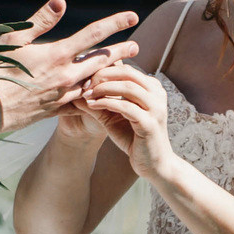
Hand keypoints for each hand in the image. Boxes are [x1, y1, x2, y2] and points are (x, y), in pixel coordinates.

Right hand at [0, 0, 139, 136]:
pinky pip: (83, 100)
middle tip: (136, 46)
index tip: (133, 16)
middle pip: (102, 60)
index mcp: (58, 55)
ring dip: (109, 73)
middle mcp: (66, 76)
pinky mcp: (58, 109)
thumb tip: (61, 1)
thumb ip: (40, 21)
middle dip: (121, 51)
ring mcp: (64, 94)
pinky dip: (93, 93)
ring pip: (95, 82)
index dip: (115, 23)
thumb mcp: (14, 39)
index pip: (94, 35)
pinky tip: (99, 91)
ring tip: (121, 68)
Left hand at [78, 62, 174, 183]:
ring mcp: (156, 108)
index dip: (104, 70)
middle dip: (103, 75)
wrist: (153, 164)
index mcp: (152, 88)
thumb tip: (76, 92)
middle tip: (84, 84)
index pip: (126, 69)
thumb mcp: (114, 117)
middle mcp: (158, 94)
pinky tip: (92, 105)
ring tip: (86, 94)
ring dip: (103, 88)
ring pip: (128, 87)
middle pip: (128, 73)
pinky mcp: (150, 123)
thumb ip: (99, 102)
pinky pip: (126, 106)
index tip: (85, 78)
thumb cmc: (134, 139)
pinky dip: (106, 103)